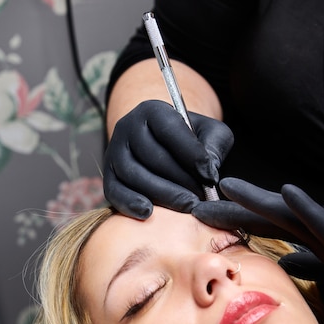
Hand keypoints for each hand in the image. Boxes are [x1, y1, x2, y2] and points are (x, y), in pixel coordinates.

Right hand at [103, 100, 233, 218]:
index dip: (193, 156)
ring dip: (163, 194)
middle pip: (153, 156)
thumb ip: (215, 146)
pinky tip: (148, 213)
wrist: (165, 148)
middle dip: (181, 180)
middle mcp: (127, 126)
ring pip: (134, 175)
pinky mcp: (108, 175)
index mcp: (153, 110)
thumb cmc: (192, 141)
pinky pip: (114, 191)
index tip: (211, 177)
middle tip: (201, 197)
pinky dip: (130, 204)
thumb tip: (208, 171)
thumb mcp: (211, 133)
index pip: (171, 130)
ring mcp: (114, 151)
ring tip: (187, 206)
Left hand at [193, 178, 323, 304]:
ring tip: (228, 186)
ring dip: (258, 199)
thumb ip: (310, 261)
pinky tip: (288, 193)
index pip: (267, 226)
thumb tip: (283, 260)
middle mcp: (319, 228)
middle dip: (232, 210)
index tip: (203, 219)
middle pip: (269, 216)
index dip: (235, 221)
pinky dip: (306, 209)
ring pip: (290, 214)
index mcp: (313, 236)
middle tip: (195, 204)